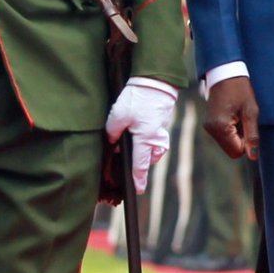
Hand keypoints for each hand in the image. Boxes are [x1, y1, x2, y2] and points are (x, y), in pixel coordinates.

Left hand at [103, 76, 177, 193]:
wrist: (156, 81)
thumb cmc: (137, 98)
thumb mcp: (118, 115)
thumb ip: (112, 132)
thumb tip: (112, 143)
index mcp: (145, 140)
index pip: (139, 166)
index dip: (137, 179)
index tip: (137, 191)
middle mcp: (156, 139)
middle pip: (147, 159)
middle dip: (139, 163)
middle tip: (129, 164)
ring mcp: (160, 131)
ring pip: (152, 149)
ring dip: (143, 150)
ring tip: (132, 142)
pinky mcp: (161, 123)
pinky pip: (155, 138)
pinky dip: (147, 139)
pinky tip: (139, 129)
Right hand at [203, 73, 261, 160]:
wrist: (224, 73)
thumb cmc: (240, 90)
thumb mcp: (251, 111)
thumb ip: (252, 135)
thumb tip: (253, 157)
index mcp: (220, 127)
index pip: (237, 152)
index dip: (247, 144)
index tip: (250, 126)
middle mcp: (211, 129)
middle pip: (231, 150)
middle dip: (241, 140)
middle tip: (244, 120)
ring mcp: (208, 127)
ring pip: (227, 144)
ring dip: (236, 135)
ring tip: (238, 116)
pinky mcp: (208, 124)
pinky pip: (223, 137)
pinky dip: (231, 131)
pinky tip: (233, 115)